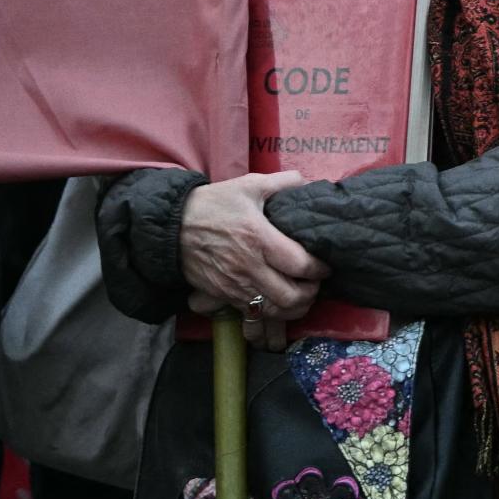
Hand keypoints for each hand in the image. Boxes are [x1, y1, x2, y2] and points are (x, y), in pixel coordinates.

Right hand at [178, 172, 326, 345]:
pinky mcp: (222, 295)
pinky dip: (270, 316)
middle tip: (316, 284)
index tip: (327, 265)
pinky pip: (252, 314)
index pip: (300, 265)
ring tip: (302, 296)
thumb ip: (283, 182)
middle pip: (290, 296)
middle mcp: (248, 267)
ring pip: (272, 311)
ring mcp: (234, 285)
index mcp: (259, 239)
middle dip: (311, 293)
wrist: (171, 227)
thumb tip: (308, 182)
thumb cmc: (213, 204)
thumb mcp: (249, 185)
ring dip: (293, 309)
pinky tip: (278, 305)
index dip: (320, 269)